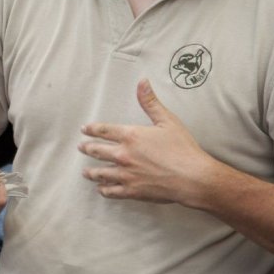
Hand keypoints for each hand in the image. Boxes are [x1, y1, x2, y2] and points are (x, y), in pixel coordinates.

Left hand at [78, 79, 215, 204]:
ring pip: (100, 173)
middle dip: (87, 148)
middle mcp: (123, 154)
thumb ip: (150, 102)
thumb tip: (142, 82)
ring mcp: (126, 174)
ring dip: (91, 172)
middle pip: (97, 151)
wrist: (192, 178)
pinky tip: (102, 189)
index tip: (84, 130)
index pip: (103, 130)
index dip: (91, 129)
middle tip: (81, 148)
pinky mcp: (131, 190)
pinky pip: (111, 191)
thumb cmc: (182, 148)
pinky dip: (104, 189)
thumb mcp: (167, 121)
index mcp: (130, 135)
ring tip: (86, 172)